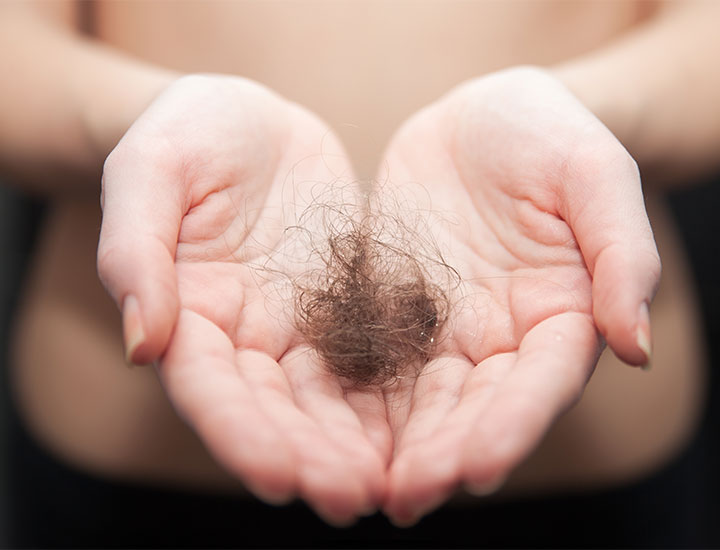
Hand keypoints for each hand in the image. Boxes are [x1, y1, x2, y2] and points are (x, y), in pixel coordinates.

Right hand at [97, 75, 386, 523]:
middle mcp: (244, 335)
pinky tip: (426, 429)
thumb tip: (143, 343)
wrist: (248, 121)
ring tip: (394, 486)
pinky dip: (393, 398)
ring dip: (356, 446)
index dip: (241, 434)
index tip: (278, 478)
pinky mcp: (346, 306)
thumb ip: (136, 252)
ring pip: (327, 400)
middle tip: (352, 499)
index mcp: (189, 312)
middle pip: (275, 410)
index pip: (209, 388)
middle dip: (310, 457)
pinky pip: (372, 358)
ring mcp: (297, 326)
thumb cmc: (185, 135)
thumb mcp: (151, 173)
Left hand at [376, 67, 660, 523]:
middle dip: (442, 454)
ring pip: (419, 400)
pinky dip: (352, 398)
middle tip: (407, 498)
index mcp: (558, 314)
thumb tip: (635, 344)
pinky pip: (371, 359)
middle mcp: (500, 336)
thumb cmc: (551, 135)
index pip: (540, 383)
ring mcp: (444, 328)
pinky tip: (322, 428)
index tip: (476, 468)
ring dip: (393, 446)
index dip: (512, 426)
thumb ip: (621, 253)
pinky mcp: (393, 310)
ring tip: (360, 488)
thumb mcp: (594, 174)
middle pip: (474, 408)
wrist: (480, 118)